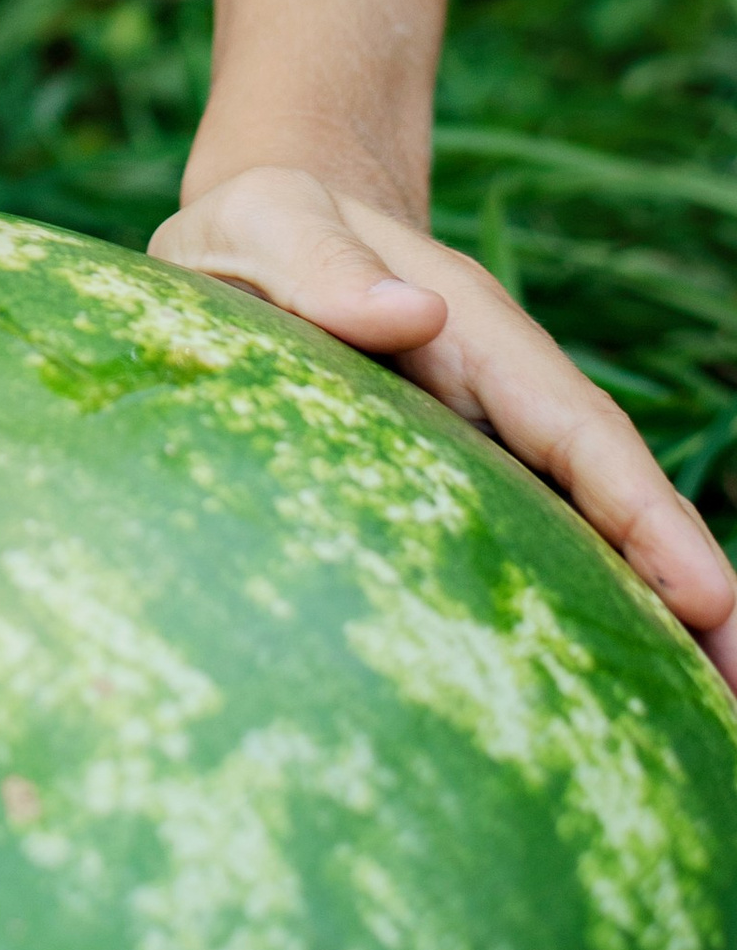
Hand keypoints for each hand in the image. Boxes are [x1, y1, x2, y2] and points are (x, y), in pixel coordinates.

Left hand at [156, 165, 736, 686]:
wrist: (258, 238)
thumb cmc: (260, 230)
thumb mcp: (269, 225)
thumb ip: (323, 267)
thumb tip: (410, 314)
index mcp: (476, 336)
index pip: (577, 431)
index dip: (645, 517)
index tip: (708, 597)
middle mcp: (502, 400)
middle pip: (609, 503)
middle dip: (687, 596)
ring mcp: (485, 449)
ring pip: (579, 541)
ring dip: (644, 625)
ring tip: (705, 724)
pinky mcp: (450, 489)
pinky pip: (523, 555)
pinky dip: (572, 616)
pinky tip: (592, 696)